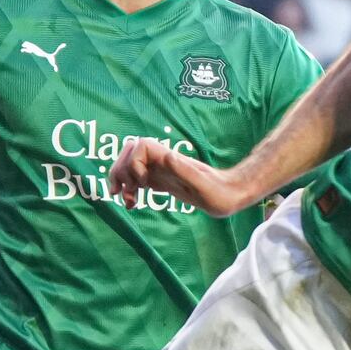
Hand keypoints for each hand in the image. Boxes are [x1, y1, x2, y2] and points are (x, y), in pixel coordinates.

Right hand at [110, 138, 251, 217]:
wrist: (231, 197)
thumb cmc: (220, 193)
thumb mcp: (203, 185)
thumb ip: (185, 170)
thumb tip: (167, 156)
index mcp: (170, 159)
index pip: (140, 146)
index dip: (133, 162)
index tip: (142, 181)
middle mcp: (163, 162)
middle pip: (130, 154)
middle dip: (120, 170)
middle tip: (122, 192)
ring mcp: (162, 172)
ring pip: (131, 167)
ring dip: (121, 181)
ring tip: (125, 200)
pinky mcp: (163, 183)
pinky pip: (138, 180)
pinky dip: (130, 190)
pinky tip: (132, 203)